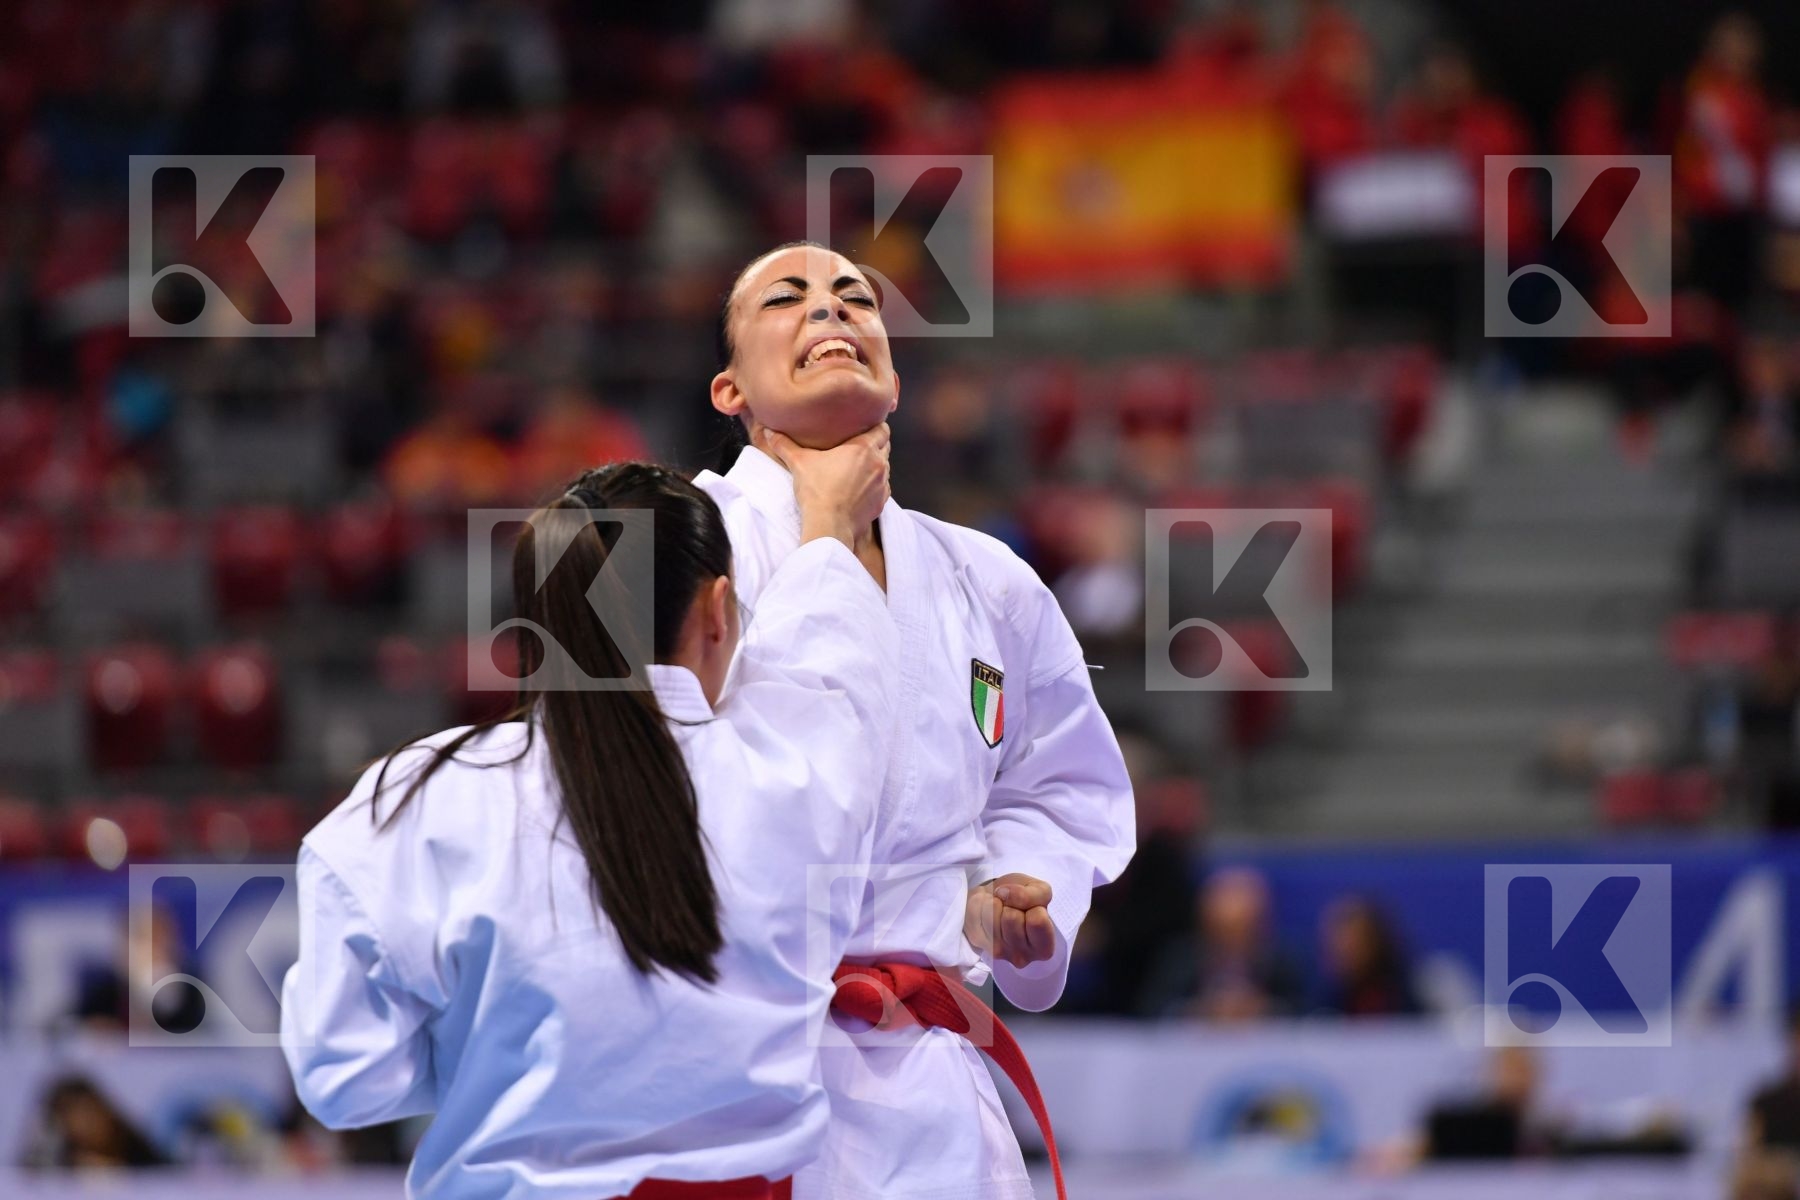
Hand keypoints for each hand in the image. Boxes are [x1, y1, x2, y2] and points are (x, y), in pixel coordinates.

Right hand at [763, 424, 890, 548]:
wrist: (829, 525)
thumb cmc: (816, 491)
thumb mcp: (798, 463)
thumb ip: (784, 444)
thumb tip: (768, 431)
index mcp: (863, 448)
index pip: (882, 429)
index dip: (875, 427)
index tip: (863, 429)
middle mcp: (878, 464)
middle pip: (885, 447)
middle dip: (874, 445)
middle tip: (856, 448)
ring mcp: (882, 484)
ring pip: (884, 467)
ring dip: (874, 466)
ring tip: (857, 468)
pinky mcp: (882, 502)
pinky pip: (883, 487)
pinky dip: (874, 485)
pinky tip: (858, 488)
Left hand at [965, 873, 1055, 968]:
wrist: (1000, 900)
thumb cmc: (1025, 899)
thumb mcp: (1040, 891)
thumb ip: (1033, 895)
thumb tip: (1005, 894)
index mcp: (1043, 949)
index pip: (1036, 921)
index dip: (1031, 904)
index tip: (1028, 905)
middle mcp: (1021, 957)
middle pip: (1012, 918)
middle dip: (1012, 903)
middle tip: (1012, 906)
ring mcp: (997, 951)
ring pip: (992, 914)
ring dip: (996, 901)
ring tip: (1001, 906)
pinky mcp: (977, 940)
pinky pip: (975, 911)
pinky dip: (980, 900)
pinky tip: (987, 908)